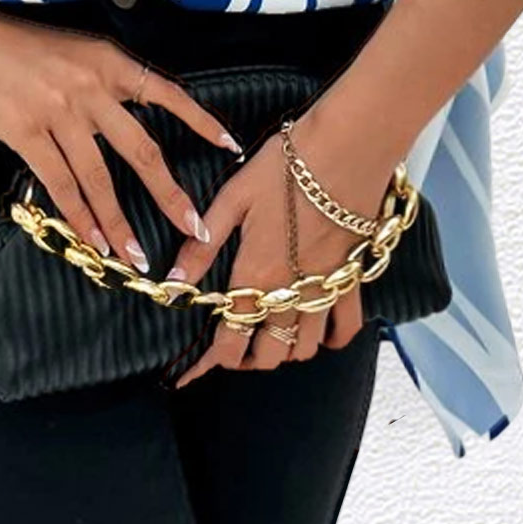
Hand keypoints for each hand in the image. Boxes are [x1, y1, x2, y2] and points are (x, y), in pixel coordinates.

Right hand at [0, 0, 241, 275]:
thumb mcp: (60, 46)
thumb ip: (87, 76)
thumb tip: (106, 113)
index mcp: (104, 58)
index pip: (166, 92)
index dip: (200, 121)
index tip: (230, 144)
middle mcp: (90, 85)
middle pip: (142, 148)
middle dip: (170, 194)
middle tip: (196, 228)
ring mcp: (58, 109)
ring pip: (101, 177)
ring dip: (121, 221)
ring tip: (138, 256)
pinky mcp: (25, 131)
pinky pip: (62, 183)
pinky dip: (80, 215)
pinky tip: (94, 241)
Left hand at [167, 116, 382, 386]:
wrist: (346, 149)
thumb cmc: (284, 167)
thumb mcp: (233, 198)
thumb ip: (204, 245)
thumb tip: (171, 282)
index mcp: (256, 274)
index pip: (229, 339)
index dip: (207, 364)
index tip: (189, 375)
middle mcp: (291, 292)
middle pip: (268, 354)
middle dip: (246, 359)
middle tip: (232, 345)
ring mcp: (325, 289)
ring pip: (305, 349)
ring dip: (284, 352)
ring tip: (267, 337)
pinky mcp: (352, 277)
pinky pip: (346, 326)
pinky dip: (331, 339)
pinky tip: (317, 331)